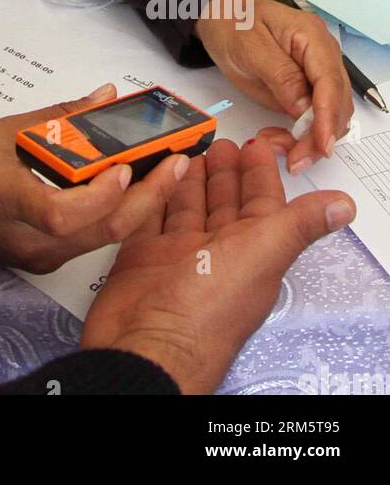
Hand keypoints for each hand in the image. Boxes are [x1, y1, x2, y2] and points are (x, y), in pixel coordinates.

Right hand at [0, 84, 189, 271]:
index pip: (61, 213)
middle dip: (148, 196)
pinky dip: (119, 212)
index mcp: (10, 202)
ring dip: (140, 204)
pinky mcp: (49, 258)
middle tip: (178, 161)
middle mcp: (32, 240)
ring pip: (104, 237)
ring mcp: (42, 255)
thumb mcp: (5, 130)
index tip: (121, 167)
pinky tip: (137, 186)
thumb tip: (105, 98)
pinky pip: (94, 238)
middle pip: (101, 230)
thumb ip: (61, 117)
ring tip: (168, 169)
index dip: (97, 194)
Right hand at [81, 138, 354, 393]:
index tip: (256, 145)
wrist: (146, 343)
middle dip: (224, 172)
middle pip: (223, 204)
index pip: (261, 205)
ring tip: (188, 150)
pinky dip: (152, 195)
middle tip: (219, 142)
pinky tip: (153, 175)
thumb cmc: (206, 309)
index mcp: (250, 253)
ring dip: (189, 180)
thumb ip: (297, 225)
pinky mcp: (142, 257)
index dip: (260, 174)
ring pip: (186, 208)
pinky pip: (149, 217)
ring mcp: (178, 256)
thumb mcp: (261, 256)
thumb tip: (343, 206)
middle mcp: (216, 254)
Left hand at [194, 0, 352, 170]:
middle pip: (336, 103)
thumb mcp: (249, 47)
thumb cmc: (233, 24)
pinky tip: (279, 139)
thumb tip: (305, 107)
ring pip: (329, 114)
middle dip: (320, 136)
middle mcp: (322, 55)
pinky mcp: (307, 87)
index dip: (328, 116)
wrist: (222, 18)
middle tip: (295, 160)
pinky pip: (313, 116)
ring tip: (279, 148)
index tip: (321, 144)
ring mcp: (317, 72)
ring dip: (311, 139)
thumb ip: (280, 75)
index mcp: (312, 37)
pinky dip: (301, 134)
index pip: (330, 81)